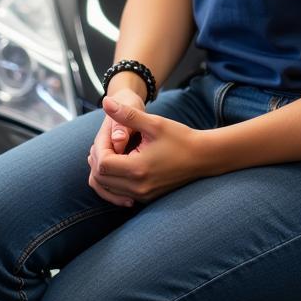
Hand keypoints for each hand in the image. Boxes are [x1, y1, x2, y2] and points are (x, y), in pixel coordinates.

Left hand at [87, 97, 203, 205]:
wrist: (202, 157)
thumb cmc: (180, 138)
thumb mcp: (153, 122)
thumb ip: (127, 114)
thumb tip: (105, 102)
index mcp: (138, 169)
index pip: (102, 163)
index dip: (100, 146)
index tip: (108, 131)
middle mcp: (138, 187)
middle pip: (100, 178)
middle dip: (98, 157)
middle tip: (105, 139)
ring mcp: (142, 195)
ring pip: (106, 188)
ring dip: (102, 169)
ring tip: (109, 149)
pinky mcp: (145, 197)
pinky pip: (118, 193)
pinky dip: (111, 180)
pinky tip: (118, 162)